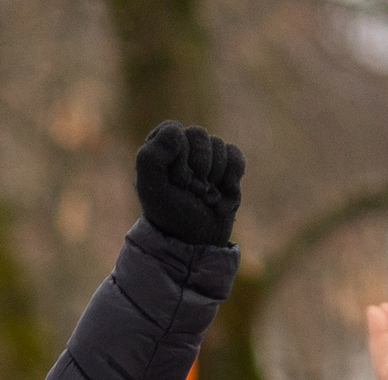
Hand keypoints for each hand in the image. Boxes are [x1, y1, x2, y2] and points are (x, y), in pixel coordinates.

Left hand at [135, 121, 244, 246]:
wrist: (198, 240)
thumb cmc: (171, 214)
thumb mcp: (152, 189)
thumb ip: (151, 156)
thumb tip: (176, 131)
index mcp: (159, 149)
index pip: (174, 131)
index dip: (178, 156)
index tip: (177, 181)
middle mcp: (182, 148)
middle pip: (199, 134)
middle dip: (199, 166)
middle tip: (192, 190)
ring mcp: (206, 156)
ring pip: (218, 145)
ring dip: (214, 175)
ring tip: (206, 195)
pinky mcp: (227, 166)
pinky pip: (235, 155)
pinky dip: (232, 176)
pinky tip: (223, 193)